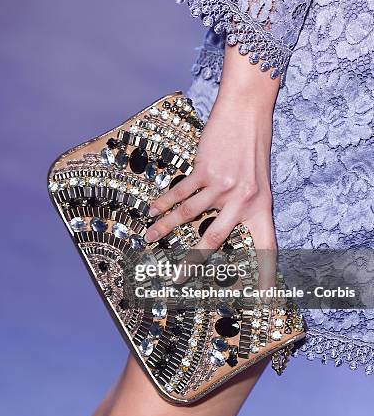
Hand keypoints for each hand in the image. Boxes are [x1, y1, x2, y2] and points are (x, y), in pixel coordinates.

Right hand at [144, 46, 279, 285]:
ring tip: (147, 239)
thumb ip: (244, 205)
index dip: (267, 276)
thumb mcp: (258, 182)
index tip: (267, 302)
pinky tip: (151, 210)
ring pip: (188, 215)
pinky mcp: (205, 169)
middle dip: (193, 263)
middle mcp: (244, 199)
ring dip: (164, 228)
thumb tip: (223, 228)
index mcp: (261, 207)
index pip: (267, 247)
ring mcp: (223, 184)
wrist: (247, 113)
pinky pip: (180, 193)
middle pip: (214, 239)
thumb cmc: (253, 148)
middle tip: (176, 281)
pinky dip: (163, 203)